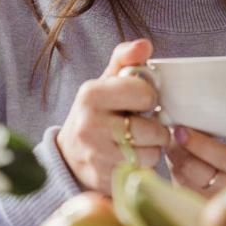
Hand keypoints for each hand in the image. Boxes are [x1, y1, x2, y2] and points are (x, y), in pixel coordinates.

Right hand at [56, 39, 170, 192]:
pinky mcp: (103, 180)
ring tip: (139, 141)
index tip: (140, 101)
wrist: (69, 154)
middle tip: (144, 124)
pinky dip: (143, 165)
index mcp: (91, 94)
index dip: (149, 97)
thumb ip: (126, 58)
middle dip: (155, 127)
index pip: (145, 94)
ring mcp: (95, 156)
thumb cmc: (97, 111)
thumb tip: (145, 45)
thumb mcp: (107, 81)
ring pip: (151, 154)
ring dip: (152, 148)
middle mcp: (90, 126)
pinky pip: (142, 172)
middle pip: (152, 129)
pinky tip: (132, 156)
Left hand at [165, 112, 225, 195]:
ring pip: (182, 176)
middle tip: (171, 126)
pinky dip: (172, 163)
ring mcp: (209, 197)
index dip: (200, 145)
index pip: (224, 159)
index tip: (181, 129)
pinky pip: (177, 182)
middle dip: (179, 148)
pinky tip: (173, 147)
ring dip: (173, 154)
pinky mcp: (194, 200)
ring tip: (171, 134)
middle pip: (196, 170)